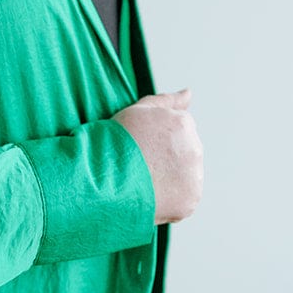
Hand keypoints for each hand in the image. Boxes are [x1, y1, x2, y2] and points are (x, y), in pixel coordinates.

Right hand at [113, 87, 203, 224]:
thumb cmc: (114, 142)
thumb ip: (167, 101)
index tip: (139, 148)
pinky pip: (184, 200)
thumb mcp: (138, 111)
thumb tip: (189, 92)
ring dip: (171, 180)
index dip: (158, 141)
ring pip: (187, 177)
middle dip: (168, 159)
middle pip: (186, 153)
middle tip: (139, 167)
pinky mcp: (189, 201)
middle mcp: (194, 148)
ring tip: (143, 183)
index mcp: (183, 123)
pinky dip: (170, 200)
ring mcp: (194, 176)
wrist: (99, 179)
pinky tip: (150, 196)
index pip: (180, 132)